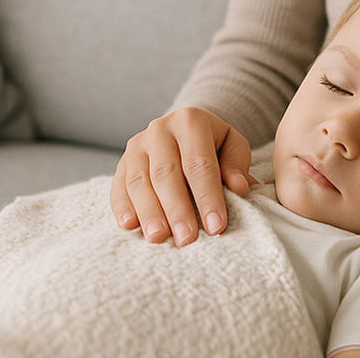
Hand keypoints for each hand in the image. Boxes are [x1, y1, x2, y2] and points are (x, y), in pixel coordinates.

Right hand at [109, 108, 252, 245]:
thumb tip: (240, 188)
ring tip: (159, 237)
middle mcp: (160, 129)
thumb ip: (237, 165)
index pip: (200, 164)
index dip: (208, 197)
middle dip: (177, 209)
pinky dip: (123, 207)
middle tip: (187, 239)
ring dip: (149, 212)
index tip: (216, 227)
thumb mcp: (232, 145)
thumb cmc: (213, 145)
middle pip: (166, 173)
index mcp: (190, 122)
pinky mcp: (122, 162)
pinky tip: (130, 226)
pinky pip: (119, 186)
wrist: (184, 130)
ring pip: (139, 181)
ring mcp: (137, 145)